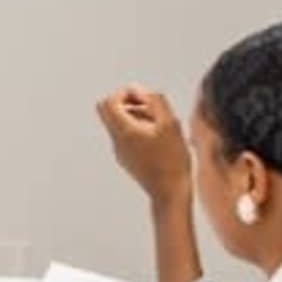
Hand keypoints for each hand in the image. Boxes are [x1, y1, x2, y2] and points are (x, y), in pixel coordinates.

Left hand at [95, 85, 188, 203]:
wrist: (170, 192)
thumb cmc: (173, 160)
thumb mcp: (171, 123)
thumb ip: (154, 101)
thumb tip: (138, 89)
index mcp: (124, 131)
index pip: (109, 101)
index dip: (125, 92)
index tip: (145, 97)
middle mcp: (116, 141)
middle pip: (108, 110)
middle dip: (127, 102)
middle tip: (149, 108)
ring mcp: (119, 151)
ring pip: (118, 123)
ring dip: (136, 115)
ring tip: (159, 124)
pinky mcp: (126, 159)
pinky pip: (124, 136)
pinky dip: (137, 129)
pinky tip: (158, 137)